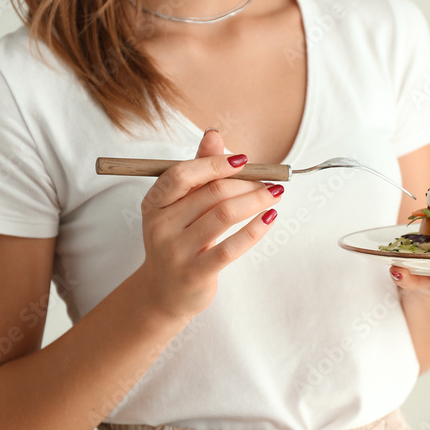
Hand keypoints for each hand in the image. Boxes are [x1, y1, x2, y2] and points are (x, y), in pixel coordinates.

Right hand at [135, 129, 282, 321]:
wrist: (163, 294)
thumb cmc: (177, 242)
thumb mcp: (179, 207)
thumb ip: (197, 172)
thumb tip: (214, 134)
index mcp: (154, 203)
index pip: (182, 174)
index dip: (214, 163)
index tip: (244, 160)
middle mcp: (160, 225)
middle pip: (211, 193)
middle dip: (246, 183)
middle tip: (269, 182)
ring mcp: (176, 251)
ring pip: (224, 215)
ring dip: (256, 201)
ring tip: (275, 195)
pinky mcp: (196, 273)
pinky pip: (232, 246)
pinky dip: (255, 229)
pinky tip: (269, 218)